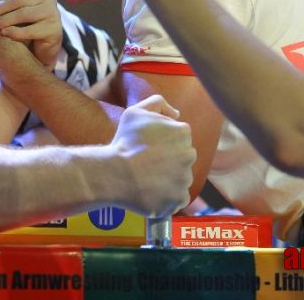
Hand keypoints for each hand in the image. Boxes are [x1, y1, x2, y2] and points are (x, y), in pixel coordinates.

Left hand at [0, 0, 61, 71]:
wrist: (37, 46)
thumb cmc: (22, 22)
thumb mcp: (13, 6)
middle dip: (0, 7)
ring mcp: (53, 12)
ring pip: (24, 13)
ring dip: (3, 20)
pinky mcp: (54, 29)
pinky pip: (30, 30)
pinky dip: (14, 32)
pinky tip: (4, 33)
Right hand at [110, 95, 195, 217]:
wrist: (114, 173)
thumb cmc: (124, 141)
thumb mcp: (136, 111)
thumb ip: (158, 104)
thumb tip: (176, 114)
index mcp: (182, 132)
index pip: (179, 137)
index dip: (163, 142)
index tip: (148, 147)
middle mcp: (189, 154)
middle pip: (182, 157)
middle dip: (169, 160)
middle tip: (147, 163)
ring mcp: (185, 178)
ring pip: (181, 178)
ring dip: (169, 179)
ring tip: (147, 178)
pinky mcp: (179, 198)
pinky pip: (178, 198)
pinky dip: (168, 197)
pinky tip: (152, 192)